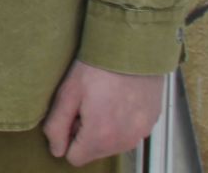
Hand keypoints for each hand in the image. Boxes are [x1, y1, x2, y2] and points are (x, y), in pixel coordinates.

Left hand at [42, 60, 163, 165]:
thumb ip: (57, 126)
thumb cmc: (98, 68)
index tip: (71, 116)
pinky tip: (118, 100)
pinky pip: (129, 133)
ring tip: (102, 100)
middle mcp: (123, 141)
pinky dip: (121, 122)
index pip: (75, 158)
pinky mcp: (150, 124)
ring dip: (103, 129)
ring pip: (112, 144)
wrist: (133, 49)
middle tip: (86, 104)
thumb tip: (56, 150)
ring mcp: (140, 134)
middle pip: (94, 152)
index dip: (67, 137)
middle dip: (85, 133)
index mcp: (100, 136)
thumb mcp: (67, 93)